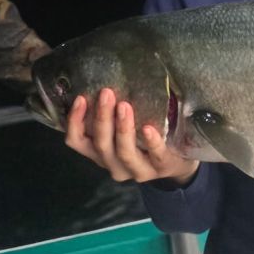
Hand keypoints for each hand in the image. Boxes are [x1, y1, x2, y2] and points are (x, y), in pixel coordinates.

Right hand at [64, 86, 199, 184]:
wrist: (178, 162)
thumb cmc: (145, 139)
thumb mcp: (124, 129)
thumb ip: (112, 115)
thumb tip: (104, 83)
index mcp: (101, 153)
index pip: (77, 142)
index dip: (75, 122)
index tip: (80, 98)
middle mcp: (114, 164)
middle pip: (101, 144)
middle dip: (102, 118)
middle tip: (106, 93)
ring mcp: (138, 170)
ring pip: (124, 152)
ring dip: (122, 128)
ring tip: (124, 105)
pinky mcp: (161, 167)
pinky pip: (155, 155)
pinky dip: (150, 142)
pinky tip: (148, 128)